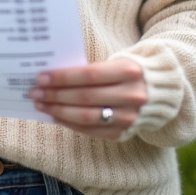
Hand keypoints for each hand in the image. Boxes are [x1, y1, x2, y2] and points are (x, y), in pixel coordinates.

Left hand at [28, 57, 146, 138]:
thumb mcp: (116, 62)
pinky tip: (56, 116)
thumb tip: (53, 77)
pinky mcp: (124, 132)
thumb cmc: (128, 72)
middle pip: (85, 97)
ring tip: (42, 105)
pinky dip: (71, 124)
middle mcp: (131, 95)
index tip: (41, 77)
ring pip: (87, 116)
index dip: (62, 78)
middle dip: (55, 95)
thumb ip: (90, 70)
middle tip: (35, 92)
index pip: (88, 75)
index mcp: (128, 71)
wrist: (160, 92)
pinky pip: (92, 130)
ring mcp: (129, 116)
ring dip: (59, 111)